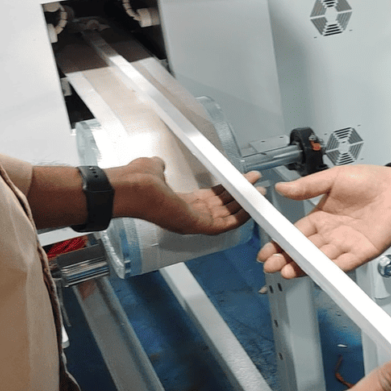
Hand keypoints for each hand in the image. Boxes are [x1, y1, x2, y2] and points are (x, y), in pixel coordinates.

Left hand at [111, 157, 263, 234]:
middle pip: (223, 206)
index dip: (227, 190)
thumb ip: (160, 168)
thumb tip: (158, 163)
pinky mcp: (198, 226)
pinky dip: (240, 217)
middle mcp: (188, 214)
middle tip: (256, 185)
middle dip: (241, 195)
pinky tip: (251, 208)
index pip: (210, 199)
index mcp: (180, 202)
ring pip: (227, 215)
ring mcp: (194, 222)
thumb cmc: (136, 180)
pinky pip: (225, 224)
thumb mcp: (154, 169)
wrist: (130, 188)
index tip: (239, 182)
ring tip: (259, 193)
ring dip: (245, 205)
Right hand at [257, 165, 390, 277]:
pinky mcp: (364, 251)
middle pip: (304, 251)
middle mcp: (331, 234)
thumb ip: (308, 186)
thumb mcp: (333, 178)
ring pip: (320, 260)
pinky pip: (345, 263)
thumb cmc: (370, 180)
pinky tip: (317, 271)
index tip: (266, 251)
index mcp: (321, 217)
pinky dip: (331, 269)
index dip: (280, 243)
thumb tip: (281, 187)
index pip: (295, 234)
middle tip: (270, 265)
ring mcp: (346, 244)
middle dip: (286, 259)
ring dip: (304, 267)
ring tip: (287, 270)